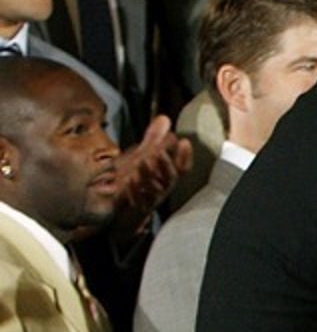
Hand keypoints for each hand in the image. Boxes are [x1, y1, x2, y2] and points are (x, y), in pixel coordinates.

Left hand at [109, 115, 191, 241]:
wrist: (118, 212)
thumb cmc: (134, 183)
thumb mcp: (142, 157)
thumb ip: (154, 139)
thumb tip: (165, 118)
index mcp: (165, 177)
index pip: (182, 168)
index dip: (184, 156)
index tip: (184, 141)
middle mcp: (161, 190)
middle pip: (170, 178)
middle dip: (166, 164)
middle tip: (159, 151)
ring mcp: (148, 201)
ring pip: (155, 190)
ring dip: (149, 174)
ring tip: (143, 161)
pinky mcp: (134, 210)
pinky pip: (136, 202)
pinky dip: (133, 191)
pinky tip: (128, 181)